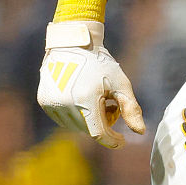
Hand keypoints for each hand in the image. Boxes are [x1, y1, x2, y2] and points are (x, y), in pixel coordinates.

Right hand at [37, 20, 144, 147]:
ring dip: (88, 120)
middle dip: (102, 123)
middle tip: (110, 105)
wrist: (73, 44)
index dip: (112, 140)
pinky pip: (63, 119)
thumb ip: (131, 109)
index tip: (122, 140)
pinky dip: (75, 115)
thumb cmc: (101, 63)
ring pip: (75, 126)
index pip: (99, 134)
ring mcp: (52, 104)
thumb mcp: (121, 84)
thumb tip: (140, 132)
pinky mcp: (44, 101)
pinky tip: (81, 98)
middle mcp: (66, 105)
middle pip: (88, 130)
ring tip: (96, 99)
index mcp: (86, 101)